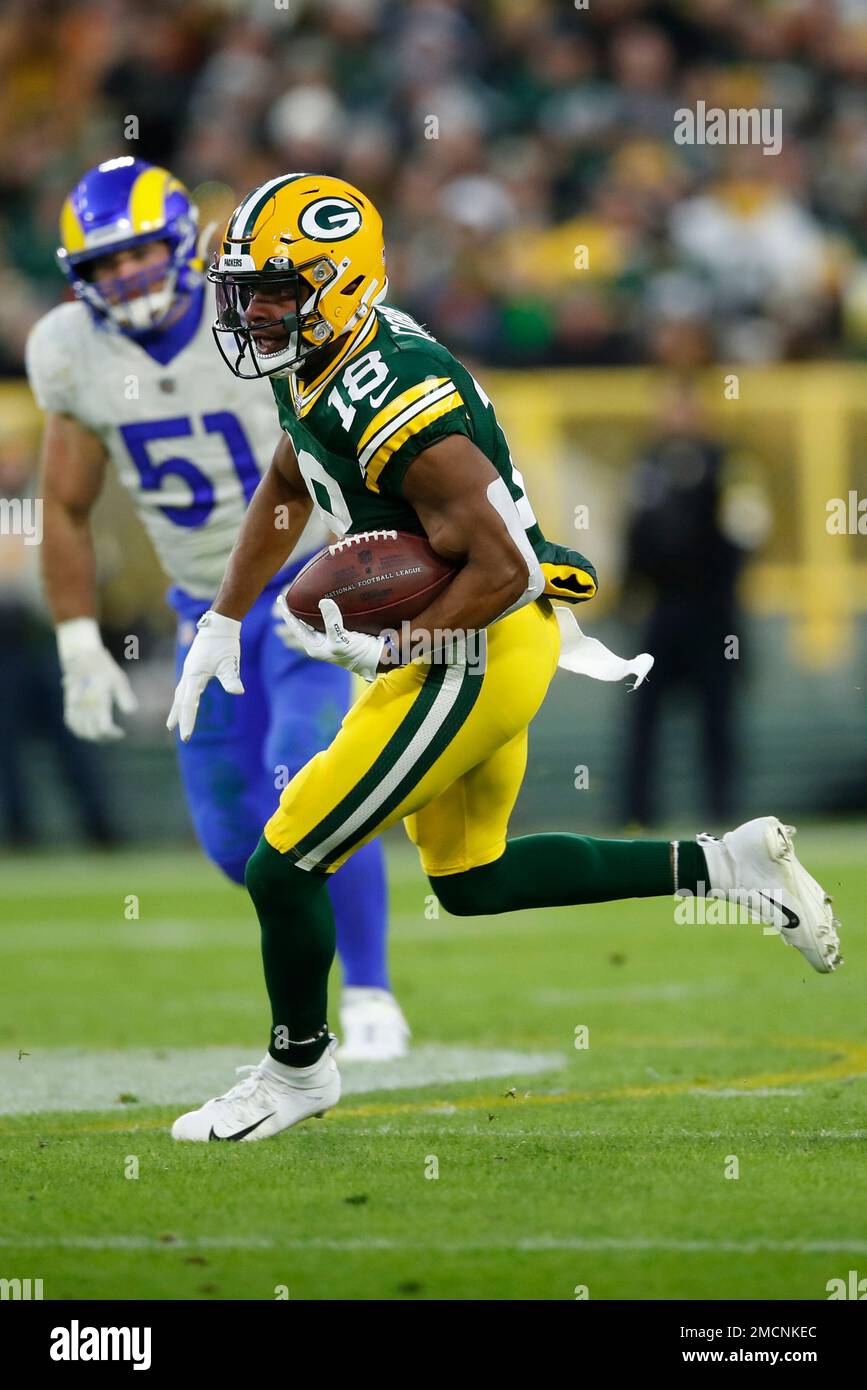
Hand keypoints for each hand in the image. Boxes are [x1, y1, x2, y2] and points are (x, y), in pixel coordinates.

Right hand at [57, 618, 137, 741]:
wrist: (81, 656)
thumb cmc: (103, 668)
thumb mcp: (118, 679)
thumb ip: (124, 696)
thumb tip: (131, 712)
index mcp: (98, 701)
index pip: (103, 727)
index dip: (112, 734)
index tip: (121, 733)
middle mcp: (85, 706)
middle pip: (92, 733)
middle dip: (104, 738)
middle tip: (114, 735)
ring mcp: (75, 706)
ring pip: (80, 731)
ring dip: (92, 737)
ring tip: (103, 735)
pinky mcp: (68, 704)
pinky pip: (70, 722)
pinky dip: (79, 730)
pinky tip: (88, 730)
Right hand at [167, 610, 243, 741]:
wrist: (218, 625)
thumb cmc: (225, 643)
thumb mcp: (230, 661)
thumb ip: (231, 678)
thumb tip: (238, 692)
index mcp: (194, 676)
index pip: (189, 704)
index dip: (187, 721)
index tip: (186, 737)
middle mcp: (188, 675)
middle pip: (181, 701)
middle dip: (180, 718)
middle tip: (179, 735)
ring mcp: (189, 671)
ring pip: (180, 695)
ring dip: (177, 710)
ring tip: (171, 724)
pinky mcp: (193, 669)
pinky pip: (184, 689)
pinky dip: (182, 700)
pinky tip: (184, 704)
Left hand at [275, 595, 385, 682]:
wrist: (376, 659)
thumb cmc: (357, 654)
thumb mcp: (341, 639)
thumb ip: (331, 621)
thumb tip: (323, 601)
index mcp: (314, 646)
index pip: (295, 626)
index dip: (286, 612)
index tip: (280, 597)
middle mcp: (319, 642)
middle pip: (301, 623)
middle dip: (295, 609)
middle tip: (290, 593)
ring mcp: (328, 638)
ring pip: (312, 621)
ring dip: (307, 610)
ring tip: (302, 596)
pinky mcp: (339, 632)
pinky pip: (325, 619)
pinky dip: (321, 610)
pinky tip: (322, 601)